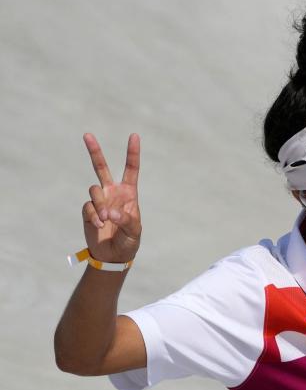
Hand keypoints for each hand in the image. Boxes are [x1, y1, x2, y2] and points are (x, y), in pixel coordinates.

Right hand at [81, 133, 141, 262]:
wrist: (113, 255)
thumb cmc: (129, 241)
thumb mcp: (135, 231)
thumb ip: (127, 221)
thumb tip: (111, 213)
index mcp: (129, 193)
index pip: (131, 169)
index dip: (132, 153)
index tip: (134, 136)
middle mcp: (113, 193)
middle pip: (101, 168)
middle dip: (94, 151)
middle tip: (87, 134)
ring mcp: (99, 200)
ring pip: (94, 190)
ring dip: (100, 204)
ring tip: (106, 220)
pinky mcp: (88, 210)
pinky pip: (88, 206)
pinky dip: (94, 216)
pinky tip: (99, 225)